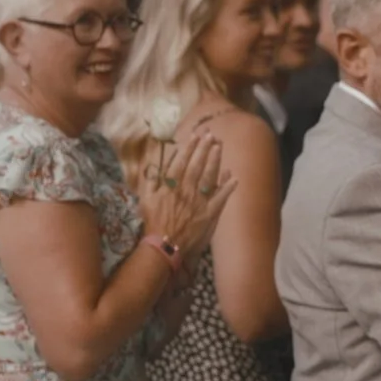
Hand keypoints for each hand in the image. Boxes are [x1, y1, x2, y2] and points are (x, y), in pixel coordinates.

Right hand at [137, 136, 234, 256]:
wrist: (163, 244)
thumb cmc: (153, 221)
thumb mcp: (146, 198)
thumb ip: (151, 180)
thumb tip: (156, 164)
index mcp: (170, 186)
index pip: (181, 162)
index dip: (189, 148)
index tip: (195, 136)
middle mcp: (186, 190)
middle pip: (197, 166)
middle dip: (204, 149)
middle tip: (211, 135)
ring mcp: (199, 201)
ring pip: (209, 177)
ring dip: (215, 161)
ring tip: (220, 148)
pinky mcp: (209, 213)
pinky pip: (221, 198)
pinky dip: (228, 187)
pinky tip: (234, 177)